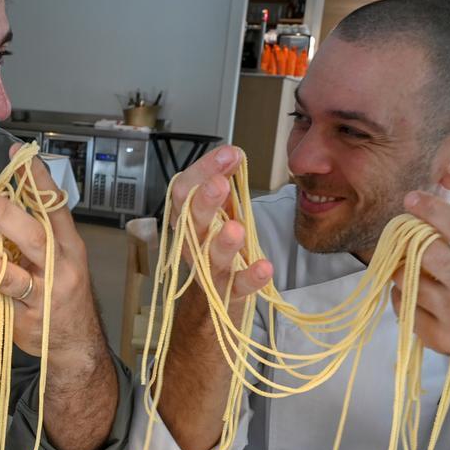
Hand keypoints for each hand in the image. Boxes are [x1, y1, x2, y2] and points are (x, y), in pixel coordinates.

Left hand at [0, 144, 102, 368]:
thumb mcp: (52, 262)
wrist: (75, 345)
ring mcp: (48, 290)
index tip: (20, 153)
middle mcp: (63, 263)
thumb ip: (24, 240)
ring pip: (19, 262)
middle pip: (35, 230)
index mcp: (68, 244)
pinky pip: (5, 292)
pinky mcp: (32, 314)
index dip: (38, 178)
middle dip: (3, 208)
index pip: (55, 204)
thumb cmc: (57, 296)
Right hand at [166, 145, 270, 310]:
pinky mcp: (228, 292)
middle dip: (204, 202)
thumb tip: (233, 153)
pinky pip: (238, 286)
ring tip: (236, 229)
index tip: (230, 153)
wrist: (215, 297)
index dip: (204, 170)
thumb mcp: (217, 212)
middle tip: (219, 184)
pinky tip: (264, 267)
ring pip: (210, 255)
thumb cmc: (215, 245)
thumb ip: (222, 183)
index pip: (185, 190)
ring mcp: (208, 269)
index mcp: (186, 218)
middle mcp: (192, 242)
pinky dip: (251, 277)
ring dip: (223, 242)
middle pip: (191, 221)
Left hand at [392, 179, 449, 359]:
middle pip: (429, 253)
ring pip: (406, 276)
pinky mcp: (433, 336)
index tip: (412, 197)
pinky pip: (400, 301)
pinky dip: (401, 290)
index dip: (435, 210)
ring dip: (404, 264)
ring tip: (417, 264)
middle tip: (409, 230)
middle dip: (412, 237)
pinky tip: (419, 290)